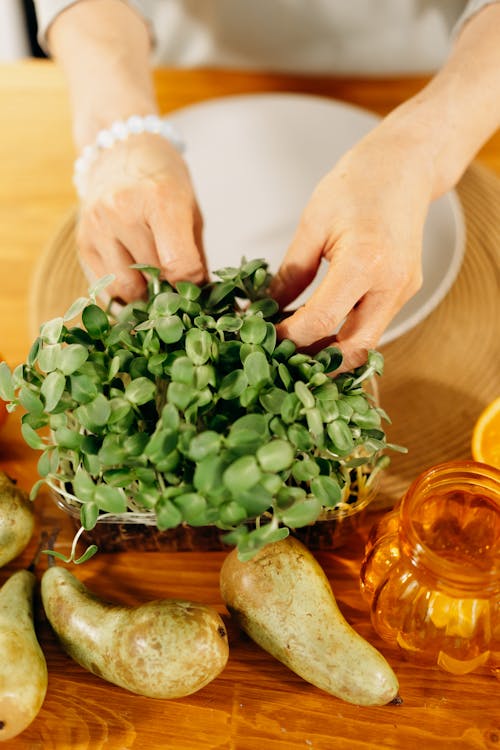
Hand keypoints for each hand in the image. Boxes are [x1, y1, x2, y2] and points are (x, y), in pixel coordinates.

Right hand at [77, 132, 206, 301]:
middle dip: (170, 287)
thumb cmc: (163, 179)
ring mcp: (98, 227)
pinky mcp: (82, 241)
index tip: (195, 282)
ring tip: (153, 277)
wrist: (119, 149)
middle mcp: (123, 211)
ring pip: (126, 289)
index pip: (178, 265)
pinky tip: (133, 269)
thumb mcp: (190, 208)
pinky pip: (106, 285)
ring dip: (144, 291)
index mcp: (160, 199)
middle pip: (153, 278)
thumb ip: (196, 254)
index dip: (191, 284)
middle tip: (176, 279)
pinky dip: (124, 286)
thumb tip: (200, 296)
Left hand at [271, 126, 434, 370]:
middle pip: (353, 349)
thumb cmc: (359, 182)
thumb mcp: (313, 222)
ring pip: (367, 345)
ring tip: (297, 348)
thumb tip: (268, 309)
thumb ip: (291, 272)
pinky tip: (319, 331)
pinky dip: (345, 336)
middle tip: (281, 358)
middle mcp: (392, 284)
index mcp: (366, 261)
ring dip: (332, 354)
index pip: (322, 321)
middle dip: (315, 362)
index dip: (290, 337)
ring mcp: (404, 291)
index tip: (265, 337)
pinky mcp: (405, 291)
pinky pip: (373, 327)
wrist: (406, 165)